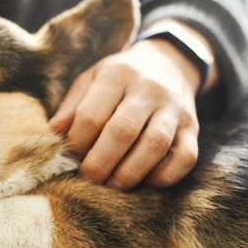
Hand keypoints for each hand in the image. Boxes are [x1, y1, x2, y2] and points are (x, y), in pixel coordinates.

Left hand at [49, 21, 214, 188]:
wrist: (169, 62)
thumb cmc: (121, 78)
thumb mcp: (92, 78)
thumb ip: (72, 104)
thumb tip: (53, 132)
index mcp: (117, 75)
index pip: (92, 115)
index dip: (78, 142)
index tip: (71, 155)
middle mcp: (149, 89)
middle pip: (122, 131)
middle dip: (100, 162)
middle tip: (89, 177)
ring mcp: (174, 108)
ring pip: (155, 145)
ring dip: (130, 172)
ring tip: (113, 185)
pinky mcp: (193, 127)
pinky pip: (185, 157)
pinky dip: (165, 176)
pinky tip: (146, 181)